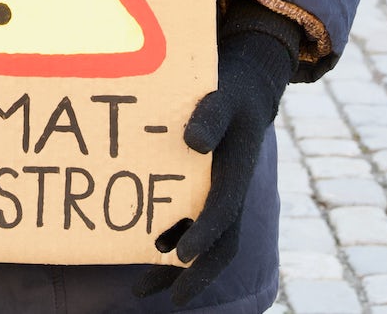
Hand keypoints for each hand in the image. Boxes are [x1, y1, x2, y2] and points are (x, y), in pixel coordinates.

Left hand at [134, 15, 298, 306]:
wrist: (245, 92)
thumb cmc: (229, 94)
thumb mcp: (221, 97)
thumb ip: (209, 116)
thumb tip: (193, 143)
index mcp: (236, 173)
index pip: (222, 211)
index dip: (203, 235)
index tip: (180, 256)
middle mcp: (230, 193)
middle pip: (221, 246)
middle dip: (197, 276)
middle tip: (171, 300)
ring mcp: (218, 197)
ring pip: (204, 245)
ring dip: (176, 269)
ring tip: (141, 289)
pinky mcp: (205, 193)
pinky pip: (190, 227)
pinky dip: (170, 243)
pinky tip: (145, 250)